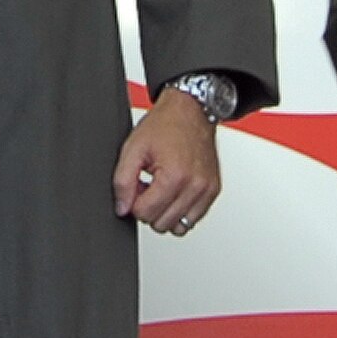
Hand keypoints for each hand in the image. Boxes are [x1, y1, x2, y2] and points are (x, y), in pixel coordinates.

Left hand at [111, 87, 220, 234]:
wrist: (192, 110)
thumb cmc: (165, 125)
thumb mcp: (133, 148)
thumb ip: (122, 181)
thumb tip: (122, 208)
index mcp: (175, 176)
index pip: (145, 214)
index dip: (134, 201)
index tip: (137, 184)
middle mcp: (195, 186)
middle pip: (162, 224)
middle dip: (149, 208)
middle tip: (148, 184)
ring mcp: (207, 190)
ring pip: (179, 227)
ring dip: (165, 212)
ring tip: (161, 188)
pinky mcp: (213, 191)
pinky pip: (193, 219)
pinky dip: (181, 210)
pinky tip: (174, 190)